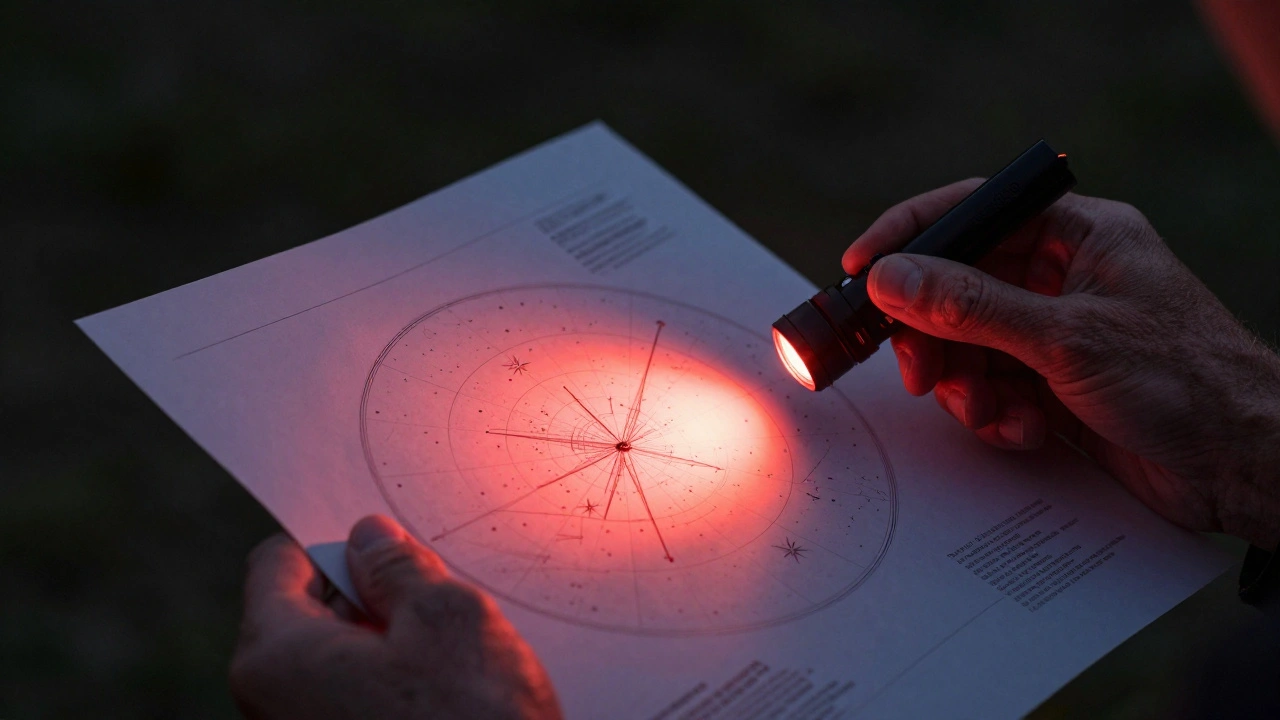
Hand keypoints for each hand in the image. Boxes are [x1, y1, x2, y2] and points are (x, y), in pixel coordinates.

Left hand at [229, 515, 561, 719]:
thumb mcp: (446, 617)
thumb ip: (398, 566)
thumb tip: (369, 539)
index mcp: (277, 660)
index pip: (277, 564)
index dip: (331, 542)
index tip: (383, 545)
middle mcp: (271, 709)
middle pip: (307, 615)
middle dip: (368, 596)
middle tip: (433, 597)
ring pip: (339, 662)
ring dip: (391, 644)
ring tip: (453, 654)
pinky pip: (355, 702)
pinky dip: (396, 686)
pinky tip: (450, 694)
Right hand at [843, 179, 1279, 547]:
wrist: (1243, 465)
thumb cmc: (1185, 381)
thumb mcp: (1066, 338)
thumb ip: (971, 307)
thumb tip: (892, 277)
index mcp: (1079, 236)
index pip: (975, 212)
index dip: (913, 235)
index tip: (862, 265)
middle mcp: (1062, 279)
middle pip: (957, 288)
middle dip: (933, 334)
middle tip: (917, 369)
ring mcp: (1055, 335)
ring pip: (967, 347)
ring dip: (965, 385)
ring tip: (989, 412)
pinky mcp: (1053, 386)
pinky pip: (991, 390)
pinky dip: (995, 415)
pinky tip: (1028, 433)